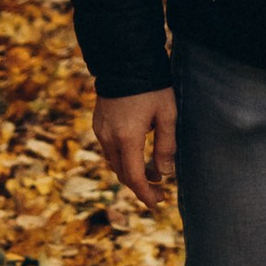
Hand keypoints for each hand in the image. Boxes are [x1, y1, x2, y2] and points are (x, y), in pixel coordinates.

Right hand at [93, 86, 175, 210]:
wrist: (125, 61)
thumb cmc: (152, 87)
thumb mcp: (167, 115)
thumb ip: (166, 145)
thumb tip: (165, 173)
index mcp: (127, 138)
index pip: (134, 177)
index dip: (145, 194)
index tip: (157, 203)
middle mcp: (109, 138)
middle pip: (122, 173)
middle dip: (140, 186)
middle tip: (158, 192)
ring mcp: (101, 131)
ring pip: (114, 163)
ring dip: (131, 172)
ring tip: (152, 174)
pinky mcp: (98, 123)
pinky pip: (109, 150)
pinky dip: (122, 159)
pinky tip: (137, 155)